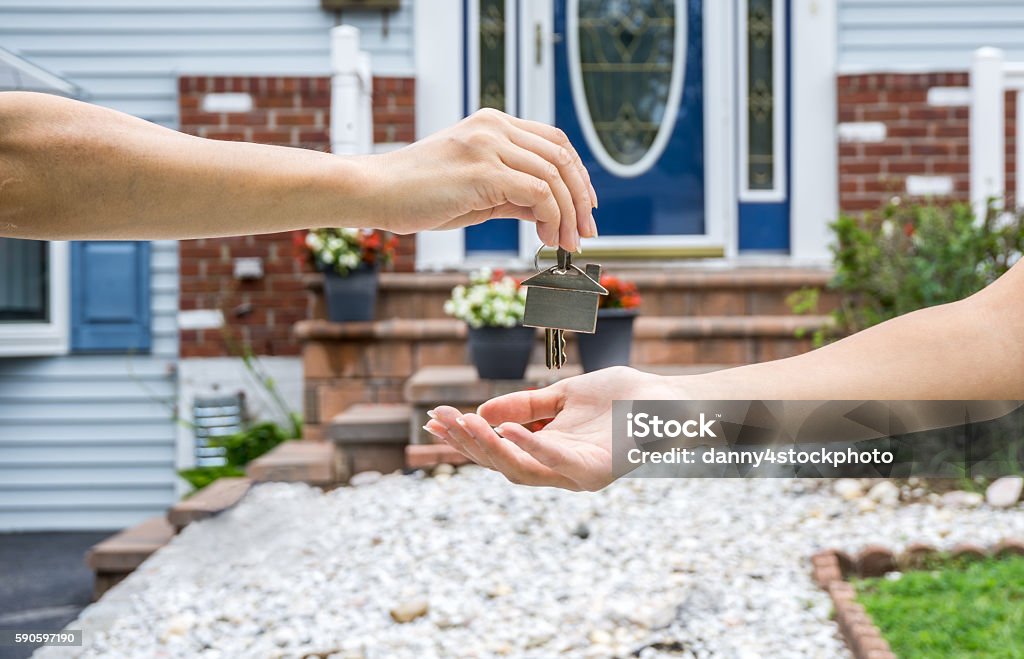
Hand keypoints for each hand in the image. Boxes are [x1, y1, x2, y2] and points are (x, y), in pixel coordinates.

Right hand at [370, 108, 597, 251]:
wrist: (376, 192)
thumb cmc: (419, 194)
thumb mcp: (477, 191)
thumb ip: (515, 195)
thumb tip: (551, 212)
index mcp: (493, 124)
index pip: (554, 141)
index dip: (578, 173)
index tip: (585, 206)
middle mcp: (494, 127)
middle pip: (562, 156)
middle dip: (581, 197)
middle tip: (586, 231)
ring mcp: (489, 145)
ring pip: (554, 175)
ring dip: (569, 214)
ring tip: (568, 243)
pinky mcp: (483, 170)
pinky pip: (537, 193)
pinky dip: (551, 218)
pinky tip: (547, 237)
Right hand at [423, 367, 660, 490]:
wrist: (670, 398)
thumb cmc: (623, 397)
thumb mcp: (564, 395)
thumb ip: (527, 405)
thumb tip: (483, 411)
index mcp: (549, 452)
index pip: (498, 449)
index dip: (465, 438)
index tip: (433, 420)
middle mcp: (559, 470)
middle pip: (503, 464)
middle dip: (468, 442)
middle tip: (440, 420)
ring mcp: (578, 475)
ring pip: (523, 470)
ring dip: (492, 447)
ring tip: (467, 423)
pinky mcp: (598, 473)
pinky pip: (559, 465)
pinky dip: (533, 447)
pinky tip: (509, 430)